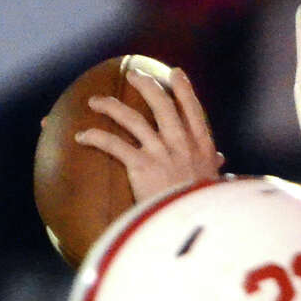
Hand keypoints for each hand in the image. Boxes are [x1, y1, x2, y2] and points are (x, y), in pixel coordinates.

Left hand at [77, 65, 224, 203]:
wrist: (192, 227)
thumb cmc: (202, 209)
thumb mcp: (213, 184)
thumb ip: (213, 169)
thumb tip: (219, 160)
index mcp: (202, 148)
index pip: (193, 110)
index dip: (183, 89)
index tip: (175, 73)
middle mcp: (182, 145)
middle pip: (162, 104)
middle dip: (146, 85)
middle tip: (132, 74)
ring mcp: (162, 153)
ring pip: (133, 119)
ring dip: (111, 106)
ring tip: (95, 101)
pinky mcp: (142, 166)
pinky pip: (114, 145)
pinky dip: (95, 137)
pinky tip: (81, 136)